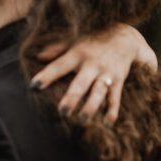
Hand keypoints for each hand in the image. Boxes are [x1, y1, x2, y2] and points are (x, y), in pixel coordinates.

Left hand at [31, 24, 156, 123]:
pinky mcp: (118, 80)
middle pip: (81, 83)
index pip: (59, 66)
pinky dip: (113, 110)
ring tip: (83, 120)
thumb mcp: (75, 40)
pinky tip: (108, 123)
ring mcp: (106, 73)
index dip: (47, 75)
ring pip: (98, 92)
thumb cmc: (94, 39)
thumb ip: (56, 48)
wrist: (126, 36)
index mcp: (77, 54)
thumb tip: (38, 57)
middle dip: (72, 98)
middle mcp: (92, 64)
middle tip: (63, 112)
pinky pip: (116, 97)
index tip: (34, 86)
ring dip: (91, 107)